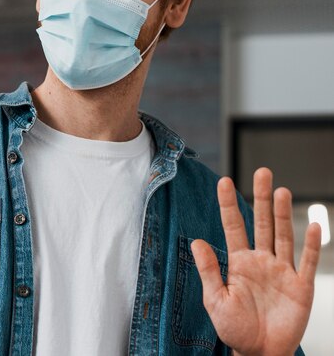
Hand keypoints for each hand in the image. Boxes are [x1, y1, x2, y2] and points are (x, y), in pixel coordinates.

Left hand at [191, 168, 320, 355]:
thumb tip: (196, 241)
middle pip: (261, 222)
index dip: (229, 204)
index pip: (233, 226)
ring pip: (283, 235)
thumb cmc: (235, 328)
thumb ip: (209, 270)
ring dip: (283, 214)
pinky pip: (308, 262)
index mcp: (239, 262)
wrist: (260, 352)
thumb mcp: (215, 300)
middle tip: (262, 172)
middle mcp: (261, 260)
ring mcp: (282, 271)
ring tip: (281, 191)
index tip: (224, 182)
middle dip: (261, 198)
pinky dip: (312, 244)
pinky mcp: (301, 286)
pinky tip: (312, 225)